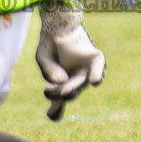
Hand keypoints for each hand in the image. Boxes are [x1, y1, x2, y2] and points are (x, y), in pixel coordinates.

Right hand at [35, 0, 105, 120]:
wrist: (58, 24)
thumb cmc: (50, 44)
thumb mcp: (42, 58)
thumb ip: (48, 71)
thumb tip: (61, 81)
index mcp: (62, 86)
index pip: (59, 103)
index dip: (56, 112)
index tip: (51, 116)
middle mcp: (76, 82)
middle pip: (69, 93)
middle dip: (58, 94)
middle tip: (47, 92)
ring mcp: (87, 72)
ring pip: (80, 84)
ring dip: (73, 87)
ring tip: (65, 90)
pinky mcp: (95, 60)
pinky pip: (98, 69)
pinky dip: (96, 74)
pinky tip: (94, 81)